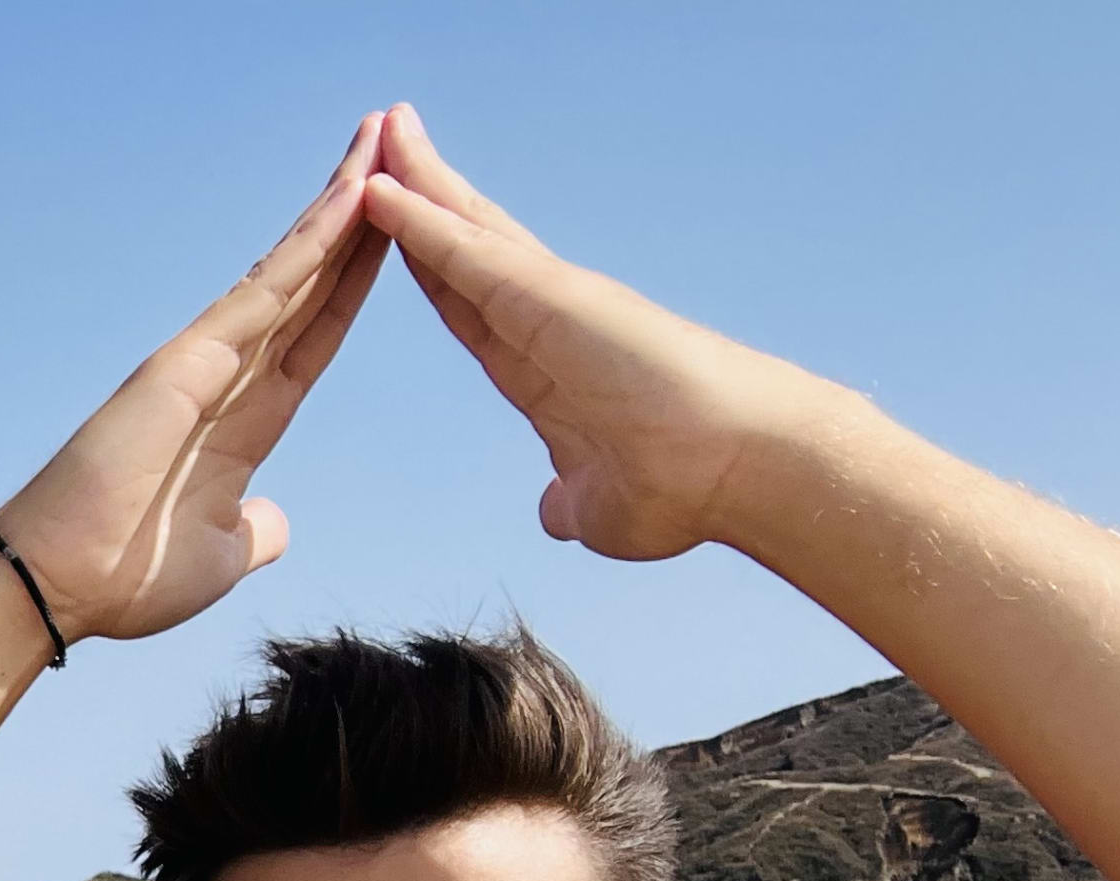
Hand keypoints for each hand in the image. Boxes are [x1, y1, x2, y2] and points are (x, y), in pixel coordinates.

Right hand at [0, 116, 389, 645]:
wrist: (60, 586)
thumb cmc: (126, 577)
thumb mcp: (221, 557)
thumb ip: (254, 531)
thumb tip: (272, 522)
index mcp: (246, 422)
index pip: (316, 336)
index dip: (357, 283)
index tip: (399, 233)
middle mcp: (229, 376)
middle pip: (311, 283)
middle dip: (358, 219)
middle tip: (398, 145)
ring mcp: (208, 358)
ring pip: (293, 267)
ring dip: (341, 204)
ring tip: (383, 139)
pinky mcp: (190, 356)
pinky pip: (267, 288)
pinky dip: (312, 241)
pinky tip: (352, 196)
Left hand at [362, 105, 839, 560]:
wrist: (739, 471)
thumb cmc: (684, 488)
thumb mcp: (597, 505)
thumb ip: (569, 500)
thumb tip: (557, 510)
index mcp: (543, 366)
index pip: (469, 304)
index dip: (430, 263)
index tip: (393, 231)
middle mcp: (546, 320)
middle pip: (466, 246)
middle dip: (422, 197)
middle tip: (380, 143)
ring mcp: (550, 301)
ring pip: (466, 230)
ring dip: (417, 182)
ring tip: (379, 130)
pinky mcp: (552, 297)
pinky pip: (470, 254)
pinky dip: (423, 221)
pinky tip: (384, 189)